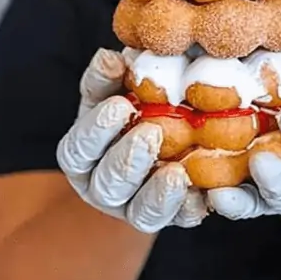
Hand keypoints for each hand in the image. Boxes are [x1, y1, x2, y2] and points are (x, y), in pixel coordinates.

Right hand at [56, 48, 207, 233]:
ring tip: (177, 171)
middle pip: (107, 183)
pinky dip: (188, 210)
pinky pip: (177, 222)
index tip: (120, 105)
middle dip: (128, 159)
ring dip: (157, 193)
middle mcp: (100, 188)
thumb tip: (109, 58)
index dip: (97, 130)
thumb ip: (107, 78)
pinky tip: (201, 195)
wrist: (157, 146)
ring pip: (139, 212)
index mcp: (81, 156)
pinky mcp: (166, 219)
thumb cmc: (128, 112)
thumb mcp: (111, 92)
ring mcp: (132, 209)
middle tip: (152, 132)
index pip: (79, 148)